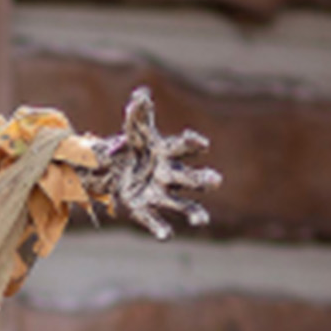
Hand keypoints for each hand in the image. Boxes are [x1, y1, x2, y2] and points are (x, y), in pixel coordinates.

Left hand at [80, 88, 219, 239]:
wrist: (115, 170)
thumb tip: (140, 95)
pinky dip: (160, 228)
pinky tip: (166, 236)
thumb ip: (138, 114)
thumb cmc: (133, 147)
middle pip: (188, 178)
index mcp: (168, 152)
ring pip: (181, 204)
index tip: (202, 144)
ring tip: (202, 221)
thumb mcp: (133, 130)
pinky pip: (154, 219)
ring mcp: (159, 194)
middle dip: (202, 179)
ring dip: (193, 213)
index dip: (192, 144)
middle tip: (216, 181)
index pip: (182, 147)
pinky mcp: (144, 209)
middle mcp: (169, 175)